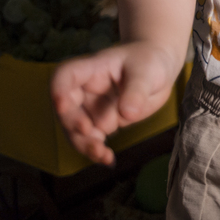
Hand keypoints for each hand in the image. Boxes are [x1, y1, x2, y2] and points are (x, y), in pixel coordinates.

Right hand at [50, 41, 181, 165]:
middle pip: (65, 108)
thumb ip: (136, 90)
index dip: (59, 91)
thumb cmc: (149, 60)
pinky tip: (108, 159)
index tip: (63, 107)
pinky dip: (97, 151)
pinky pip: (92, 140)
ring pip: (76, 130)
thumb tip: (128, 113)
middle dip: (73, 125)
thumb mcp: (146, 71)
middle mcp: (85, 90)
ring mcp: (91, 108)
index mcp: (92, 69)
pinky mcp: (101, 122)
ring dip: (84, 144)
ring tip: (102, 155)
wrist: (160, 68)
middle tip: (90, 135)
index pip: (65, 76)